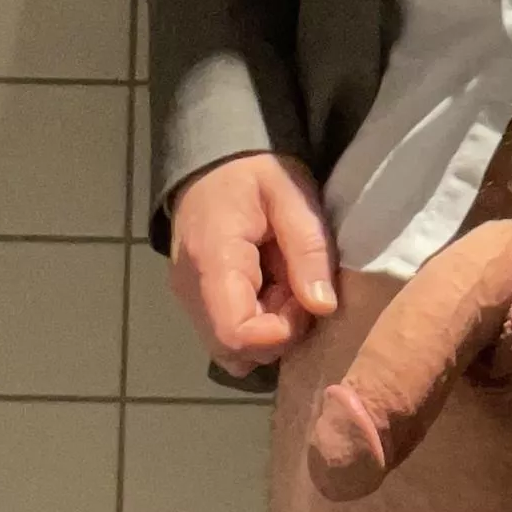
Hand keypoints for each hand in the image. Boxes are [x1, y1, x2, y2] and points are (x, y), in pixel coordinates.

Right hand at [168, 153, 339, 376]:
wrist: (214, 161)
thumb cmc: (255, 172)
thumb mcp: (292, 197)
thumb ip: (309, 249)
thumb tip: (323, 306)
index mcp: (212, 262)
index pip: (237, 335)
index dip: (281, 332)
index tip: (305, 299)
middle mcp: (190, 291)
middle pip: (233, 350)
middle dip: (278, 332)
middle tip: (299, 287)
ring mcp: (188, 299)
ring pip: (231, 348)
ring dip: (268, 328)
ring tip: (286, 283)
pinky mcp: (196, 301)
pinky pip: (227, 332)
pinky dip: (256, 321)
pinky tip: (272, 286)